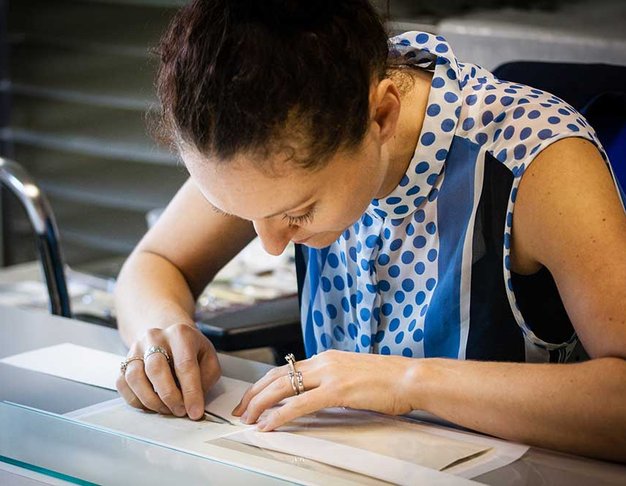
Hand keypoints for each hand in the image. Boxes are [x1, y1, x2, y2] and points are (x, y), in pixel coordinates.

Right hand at [116, 323, 220, 419]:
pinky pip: (123, 384)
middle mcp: (155, 338)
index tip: (195, 412)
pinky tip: (151, 405)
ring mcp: (136, 348)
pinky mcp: (124, 361)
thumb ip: (206, 377)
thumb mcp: (208, 358)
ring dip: (151, 400)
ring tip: (166, 409)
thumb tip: (193, 401)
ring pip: (135, 378)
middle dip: (169, 396)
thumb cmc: (190, 350)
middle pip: (156, 369)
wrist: (170, 337)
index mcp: (180, 334)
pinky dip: (136, 400)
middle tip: (180, 411)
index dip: (191, 392)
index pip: (185, 364)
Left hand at [231, 349, 418, 430]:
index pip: (285, 369)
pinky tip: (269, 425)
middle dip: (254, 394)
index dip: (264, 384)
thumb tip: (317, 395)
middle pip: (277, 375)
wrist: (410, 377)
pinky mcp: (337, 390)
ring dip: (261, 404)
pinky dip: (280, 415)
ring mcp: (329, 374)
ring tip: (248, 419)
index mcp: (326, 358)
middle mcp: (323, 361)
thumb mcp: (353, 375)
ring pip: (283, 387)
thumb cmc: (388, 379)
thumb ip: (332, 381)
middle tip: (241, 410)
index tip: (253, 398)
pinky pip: (300, 404)